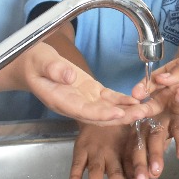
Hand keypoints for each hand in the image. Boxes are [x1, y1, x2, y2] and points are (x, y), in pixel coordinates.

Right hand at [22, 43, 158, 124]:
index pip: (84, 111)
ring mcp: (84, 100)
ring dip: (127, 110)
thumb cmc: (34, 63)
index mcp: (61, 101)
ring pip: (108, 109)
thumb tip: (69, 76)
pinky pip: (109, 99)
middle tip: (142, 114)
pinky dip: (122, 100)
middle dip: (122, 116)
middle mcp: (75, 105)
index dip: (102, 114)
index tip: (118, 113)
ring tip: (146, 109)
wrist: (32, 66)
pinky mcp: (91, 92)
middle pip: (101, 116)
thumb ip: (54, 70)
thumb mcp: (40, 62)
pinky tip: (137, 100)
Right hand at [69, 123, 141, 178]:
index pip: (133, 170)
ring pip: (96, 168)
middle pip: (116, 170)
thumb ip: (136, 167)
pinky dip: (74, 177)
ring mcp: (95, 151)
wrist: (100, 111)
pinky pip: (76, 164)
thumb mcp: (131, 145)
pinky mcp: (81, 149)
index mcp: (128, 152)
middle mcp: (112, 152)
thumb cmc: (120, 132)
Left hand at [124, 110, 178, 178]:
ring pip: (155, 139)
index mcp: (136, 134)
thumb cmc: (162, 120)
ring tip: (156, 172)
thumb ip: (148, 160)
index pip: (130, 155)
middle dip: (139, 166)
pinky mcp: (178, 115)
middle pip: (139, 148)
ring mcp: (160, 120)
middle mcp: (145, 127)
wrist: (177, 91)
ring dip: (155, 156)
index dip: (131, 172)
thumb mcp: (153, 139)